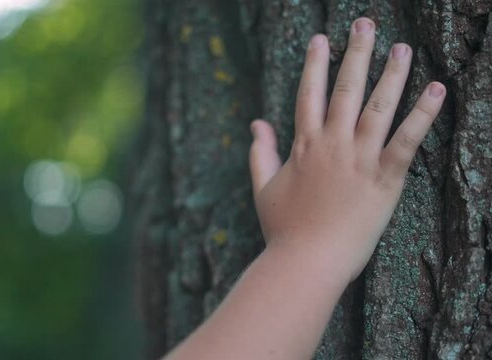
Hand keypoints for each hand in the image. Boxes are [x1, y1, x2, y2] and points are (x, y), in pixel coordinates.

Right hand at [249, 17, 445, 280]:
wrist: (307, 262)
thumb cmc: (283, 229)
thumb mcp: (263, 188)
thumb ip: (259, 153)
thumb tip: (255, 124)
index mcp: (304, 146)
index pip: (309, 94)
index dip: (315, 64)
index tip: (321, 39)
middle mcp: (333, 145)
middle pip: (346, 90)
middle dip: (356, 53)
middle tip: (365, 24)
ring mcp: (360, 160)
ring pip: (379, 107)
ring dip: (392, 74)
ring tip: (402, 47)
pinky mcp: (385, 179)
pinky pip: (407, 140)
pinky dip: (423, 113)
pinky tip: (437, 88)